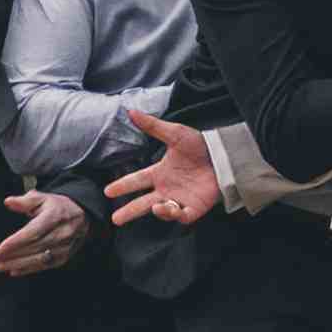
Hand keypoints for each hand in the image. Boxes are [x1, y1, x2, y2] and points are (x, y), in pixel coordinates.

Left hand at [0, 187, 90, 278]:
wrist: (81, 216)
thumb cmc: (58, 207)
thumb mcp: (42, 198)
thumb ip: (25, 201)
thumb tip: (9, 202)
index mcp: (54, 217)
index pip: (32, 233)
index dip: (15, 242)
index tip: (0, 248)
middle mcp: (61, 234)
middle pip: (33, 248)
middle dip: (12, 255)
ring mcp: (63, 248)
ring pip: (38, 259)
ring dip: (17, 264)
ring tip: (0, 266)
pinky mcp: (63, 257)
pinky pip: (44, 266)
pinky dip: (28, 269)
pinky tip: (14, 270)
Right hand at [110, 113, 227, 227]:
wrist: (224, 155)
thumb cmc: (200, 144)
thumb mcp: (175, 133)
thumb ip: (152, 126)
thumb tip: (131, 111)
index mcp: (160, 172)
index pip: (137, 180)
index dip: (122, 186)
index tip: (108, 192)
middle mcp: (167, 188)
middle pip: (143, 203)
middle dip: (129, 211)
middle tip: (115, 219)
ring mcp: (180, 199)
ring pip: (161, 211)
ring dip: (155, 211)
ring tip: (155, 206)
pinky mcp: (194, 208)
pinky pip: (180, 216)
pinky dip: (173, 215)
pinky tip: (170, 207)